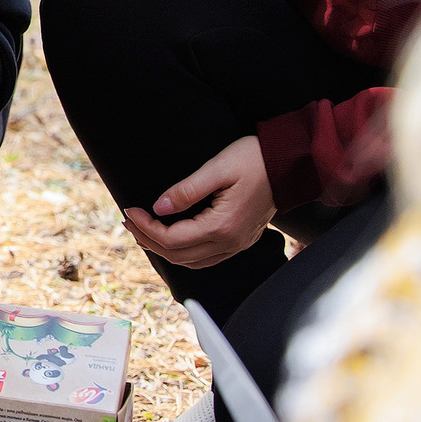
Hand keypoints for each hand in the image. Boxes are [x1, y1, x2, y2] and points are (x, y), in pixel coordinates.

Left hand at [124, 136, 275, 268]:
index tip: (131, 210)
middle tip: (130, 221)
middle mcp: (230, 242)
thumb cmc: (256, 160)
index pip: (172, 238)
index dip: (146, 227)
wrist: (291, 164)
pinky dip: (184, 253)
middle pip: (178, 255)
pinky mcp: (241, 241)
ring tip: (144, 231)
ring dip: (164, 249)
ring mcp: (238, 244)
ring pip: (192, 262)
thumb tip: (159, 206)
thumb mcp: (217, 168)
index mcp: (222, 226)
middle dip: (149, 239)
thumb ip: (186, 189)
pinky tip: (173, 239)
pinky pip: (207, 258)